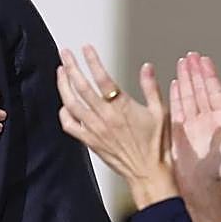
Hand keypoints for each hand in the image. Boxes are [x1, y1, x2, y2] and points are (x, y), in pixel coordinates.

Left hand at [56, 45, 177, 209]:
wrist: (148, 172)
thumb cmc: (156, 145)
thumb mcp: (160, 112)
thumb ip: (151, 87)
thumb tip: (147, 67)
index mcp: (122, 108)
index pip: (103, 79)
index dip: (92, 61)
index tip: (86, 49)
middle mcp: (105, 117)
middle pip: (82, 88)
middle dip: (71, 67)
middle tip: (65, 54)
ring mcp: (95, 129)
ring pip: (72, 104)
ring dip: (63, 86)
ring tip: (60, 71)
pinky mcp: (89, 141)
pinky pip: (70, 125)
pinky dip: (63, 113)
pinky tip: (63, 103)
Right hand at [169, 52, 220, 221]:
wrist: (200, 186)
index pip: (213, 91)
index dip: (209, 74)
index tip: (204, 59)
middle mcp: (205, 119)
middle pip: (199, 89)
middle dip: (195, 72)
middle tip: (190, 56)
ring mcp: (191, 124)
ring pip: (187, 95)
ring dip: (184, 79)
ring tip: (181, 63)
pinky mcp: (177, 132)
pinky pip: (176, 108)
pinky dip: (175, 95)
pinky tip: (173, 83)